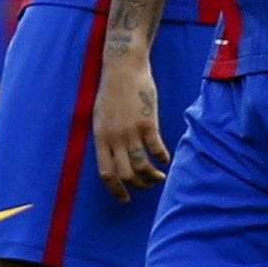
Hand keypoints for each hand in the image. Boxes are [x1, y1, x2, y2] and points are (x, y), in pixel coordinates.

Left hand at [91, 47, 167, 199]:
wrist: (123, 68)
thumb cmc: (112, 91)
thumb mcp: (100, 117)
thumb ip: (106, 137)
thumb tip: (113, 156)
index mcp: (101, 138)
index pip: (106, 173)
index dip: (116, 190)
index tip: (125, 199)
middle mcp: (114, 138)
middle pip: (126, 174)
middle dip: (138, 186)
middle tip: (147, 186)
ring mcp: (131, 131)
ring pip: (142, 166)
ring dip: (152, 177)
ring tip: (159, 177)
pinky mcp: (147, 122)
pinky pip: (156, 149)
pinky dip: (162, 158)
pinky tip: (166, 159)